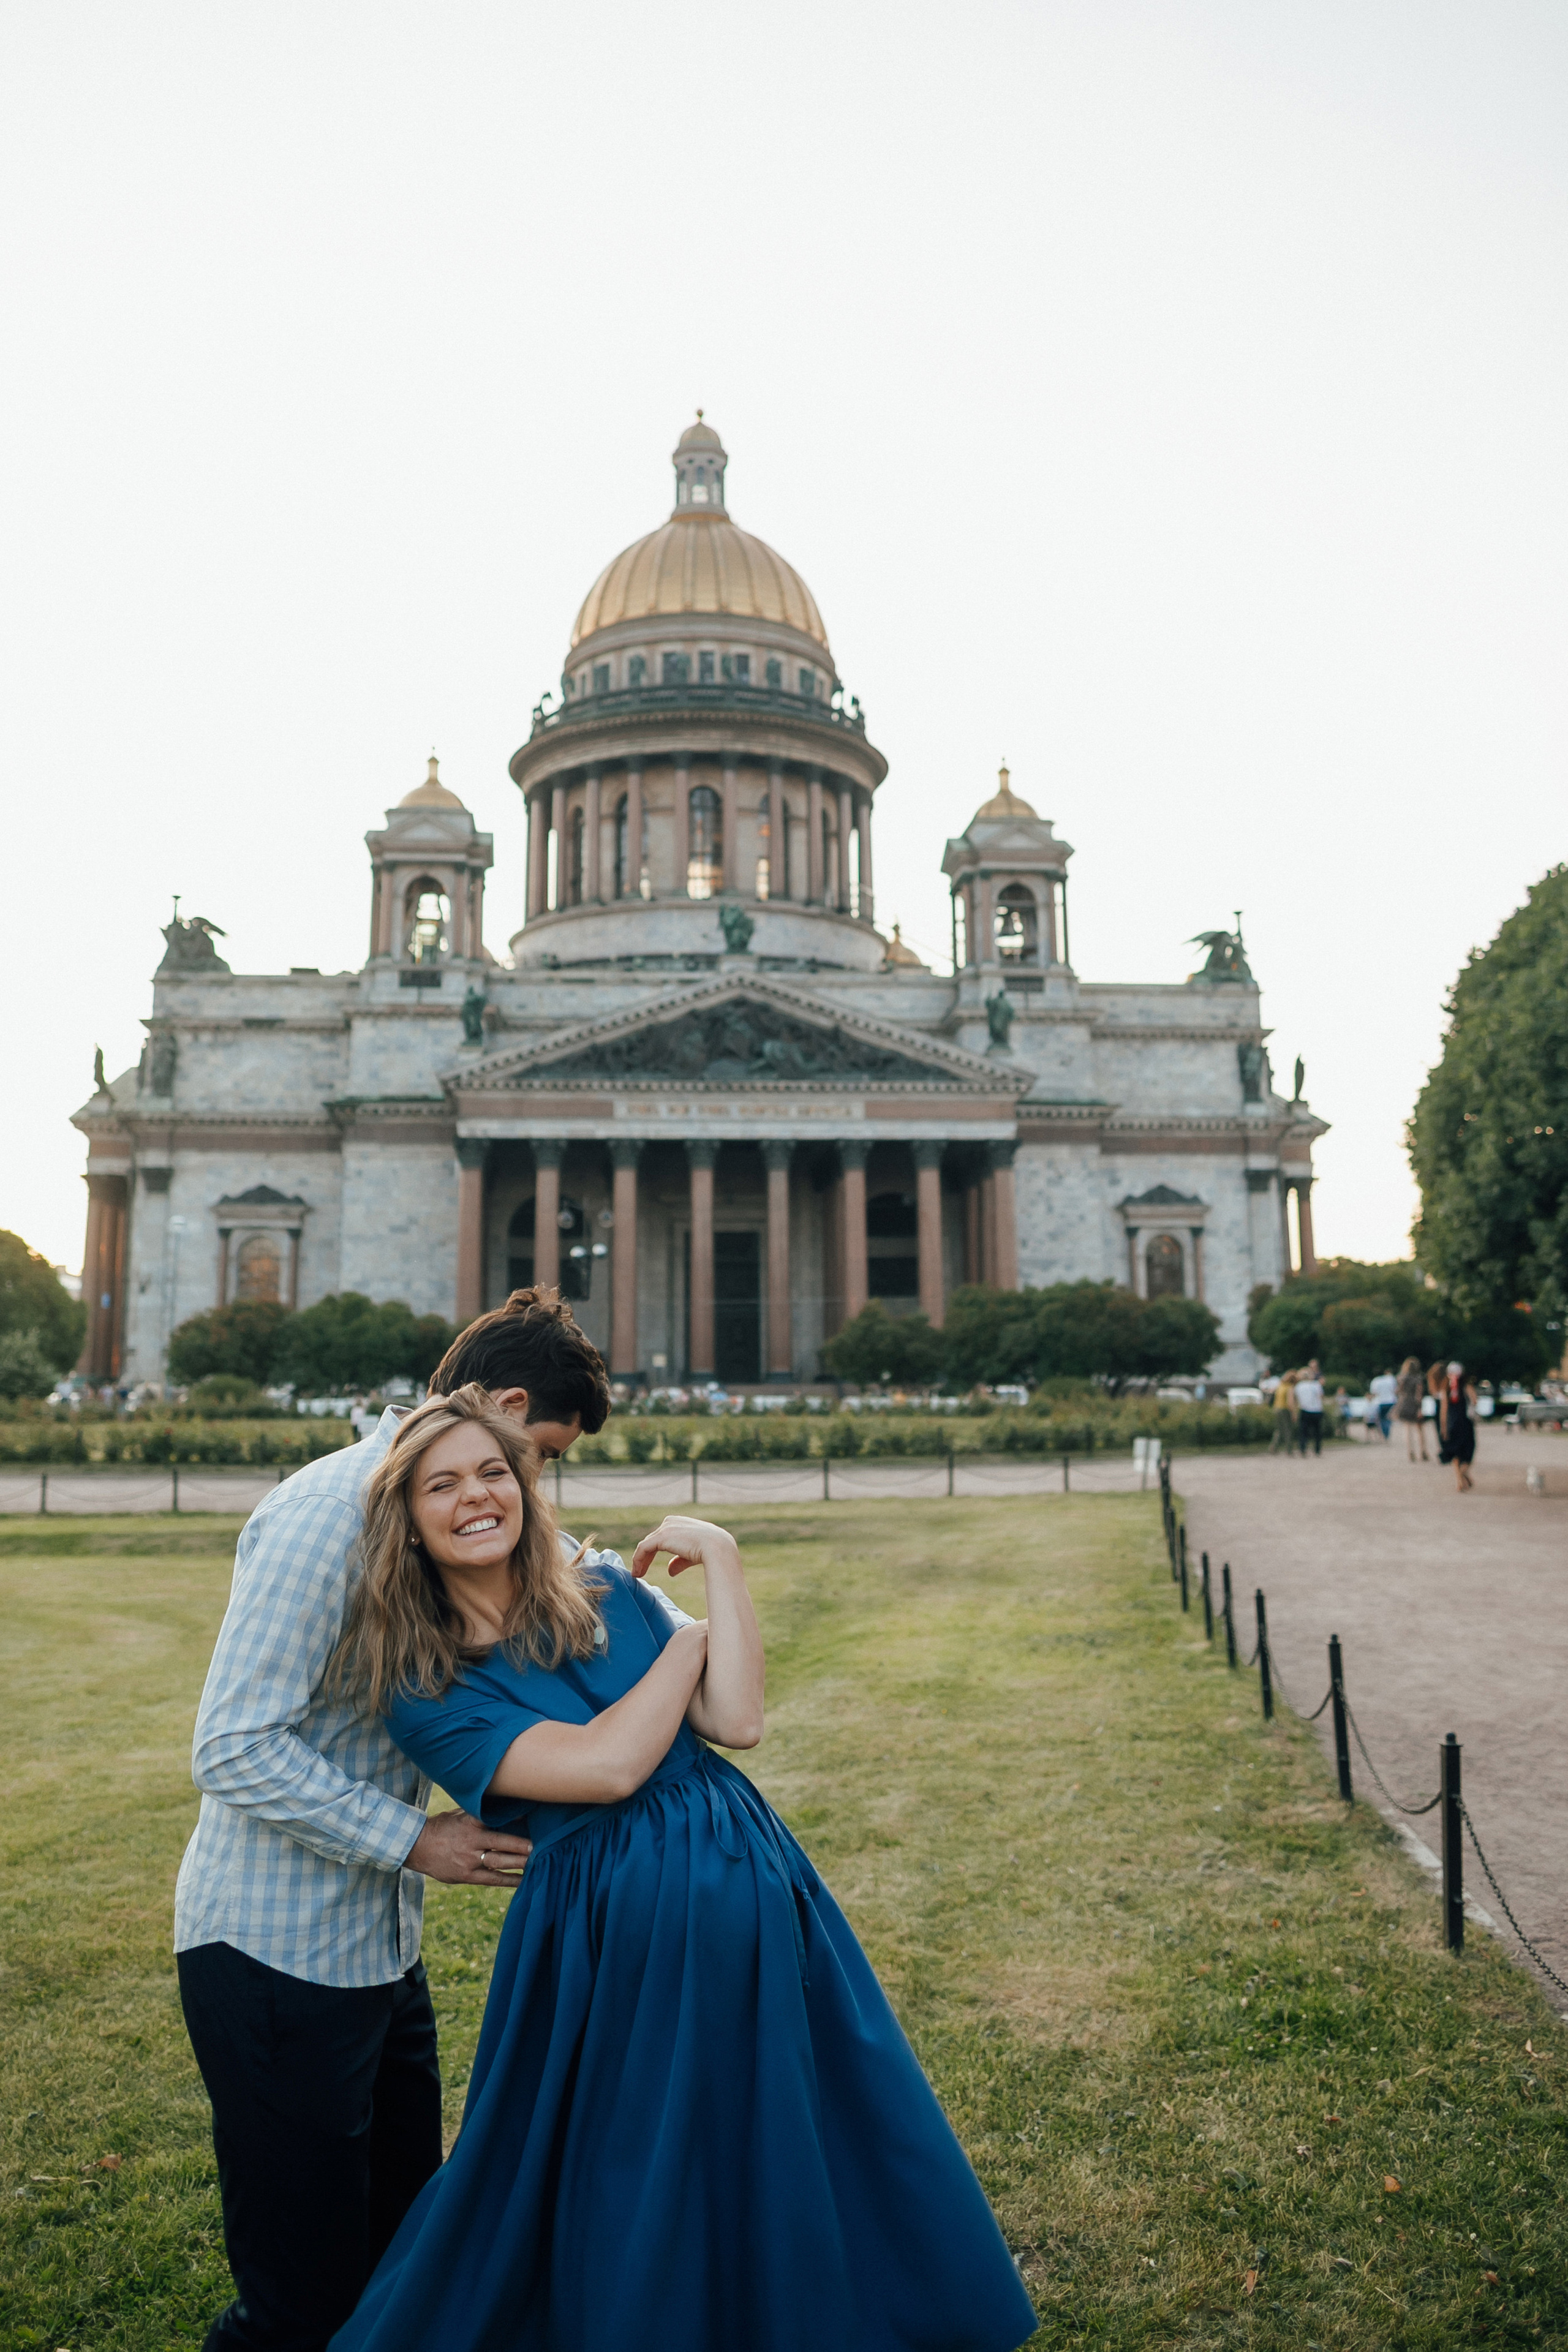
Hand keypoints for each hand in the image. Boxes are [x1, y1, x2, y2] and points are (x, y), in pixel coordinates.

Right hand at [405, 1808, 531, 1885]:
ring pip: (499, 1862)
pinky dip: (509, 1880)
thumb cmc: (442, 1827)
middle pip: (502, 1843)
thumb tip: (503, 1806)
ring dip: (519, 1862)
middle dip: (522, 1845)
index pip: (495, 1818)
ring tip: (537, 1861)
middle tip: (541, 1845)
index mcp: (470, 1823)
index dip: (514, 1817)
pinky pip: (492, 1880)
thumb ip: (478, 1813)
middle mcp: (471, 1842)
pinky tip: (523, 1880)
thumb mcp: (458, 1814)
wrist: (418, 1847)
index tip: (531, 1815)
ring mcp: (469, 1860)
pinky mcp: (467, 1876)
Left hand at [631, 1515, 740, 1580]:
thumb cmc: (710, 1552)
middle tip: (639, 1572)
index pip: (660, 1538)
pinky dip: (638, 1560)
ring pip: (646, 1545)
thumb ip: (679, 1560)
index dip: (652, 1553)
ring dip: (640, 1561)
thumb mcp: (692, 1555)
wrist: (717, 1548)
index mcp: (679, 1523)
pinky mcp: (662, 1537)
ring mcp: (666, 1528)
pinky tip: (637, 1573)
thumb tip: (670, 1571)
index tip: (647, 1566)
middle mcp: (671, 1522)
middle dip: (644, 1557)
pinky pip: (643, 1548)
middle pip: (651, 1541)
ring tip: (637, 1574)